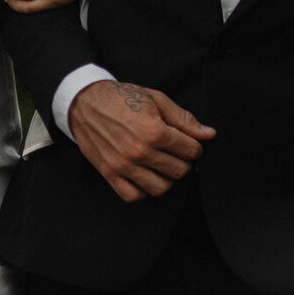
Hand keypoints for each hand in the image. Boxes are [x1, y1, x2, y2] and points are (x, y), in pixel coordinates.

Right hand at [70, 80, 214, 201]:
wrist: (84, 102)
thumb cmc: (121, 98)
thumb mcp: (155, 99)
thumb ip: (184, 119)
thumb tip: (209, 134)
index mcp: (154, 130)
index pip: (191, 151)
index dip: (194, 146)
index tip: (187, 142)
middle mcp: (139, 151)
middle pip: (179, 171)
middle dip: (183, 161)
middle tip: (175, 152)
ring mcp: (123, 165)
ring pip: (161, 188)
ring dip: (166, 178)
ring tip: (161, 165)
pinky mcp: (109, 173)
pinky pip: (133, 196)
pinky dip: (143, 190)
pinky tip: (145, 175)